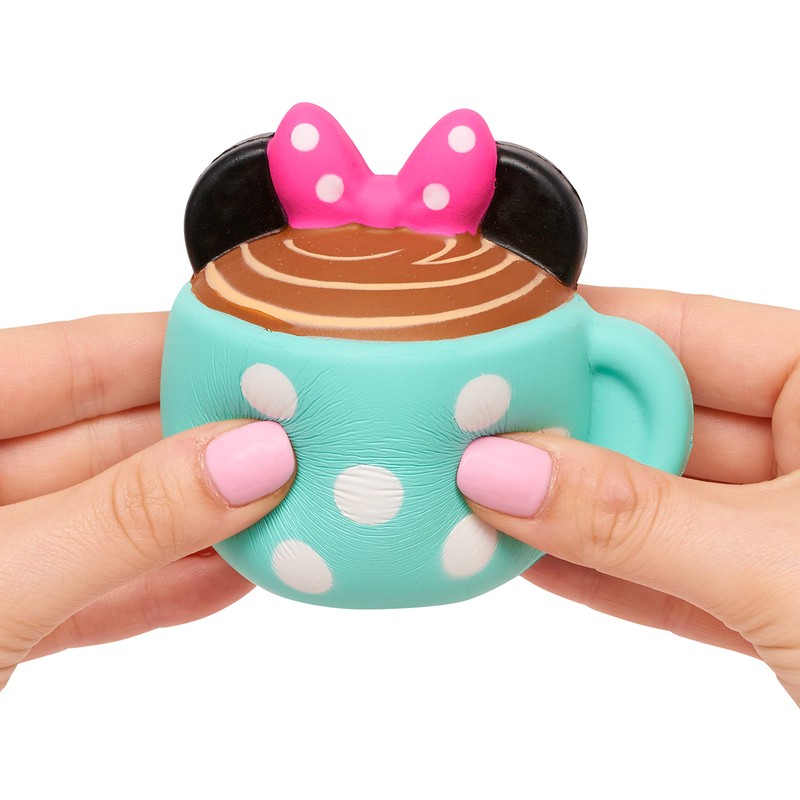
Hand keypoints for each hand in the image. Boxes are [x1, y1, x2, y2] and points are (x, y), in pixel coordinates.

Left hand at [0, 313, 294, 689]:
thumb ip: (120, 522)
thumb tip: (245, 460)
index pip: (74, 358)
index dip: (175, 350)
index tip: (265, 363)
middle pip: (107, 439)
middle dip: (208, 444)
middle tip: (300, 444)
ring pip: (113, 520)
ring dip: (204, 522)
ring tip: (288, 508)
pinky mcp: (0, 626)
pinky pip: (98, 590)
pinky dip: (169, 588)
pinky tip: (237, 575)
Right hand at [457, 287, 799, 704]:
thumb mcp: (785, 567)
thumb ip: (634, 520)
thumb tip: (510, 472)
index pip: (682, 331)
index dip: (582, 338)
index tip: (494, 354)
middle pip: (650, 418)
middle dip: (558, 435)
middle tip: (469, 442)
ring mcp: (782, 529)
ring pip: (646, 501)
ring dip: (562, 511)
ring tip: (476, 500)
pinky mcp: (765, 603)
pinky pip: (659, 570)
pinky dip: (592, 571)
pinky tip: (523, 555)